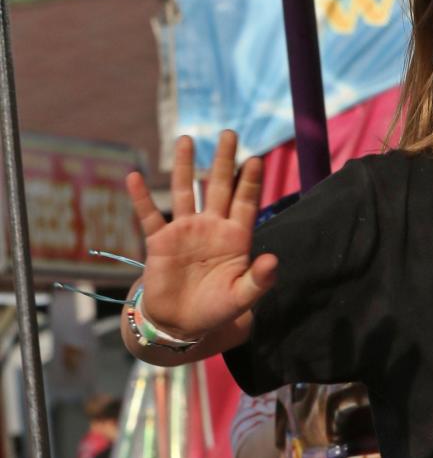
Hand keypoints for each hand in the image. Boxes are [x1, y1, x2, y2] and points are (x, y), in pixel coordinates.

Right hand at [126, 131, 276, 340]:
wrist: (181, 324)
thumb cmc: (215, 310)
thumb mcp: (241, 298)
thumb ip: (259, 280)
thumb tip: (273, 259)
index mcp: (235, 237)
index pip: (245, 203)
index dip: (249, 181)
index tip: (255, 159)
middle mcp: (211, 227)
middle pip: (218, 186)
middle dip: (224, 161)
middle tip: (230, 134)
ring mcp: (185, 231)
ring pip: (185, 191)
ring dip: (184, 166)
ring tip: (186, 139)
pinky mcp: (160, 240)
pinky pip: (149, 214)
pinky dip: (141, 196)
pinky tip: (134, 176)